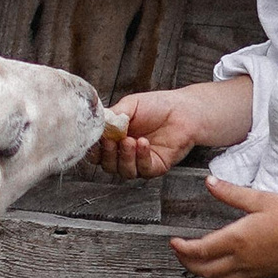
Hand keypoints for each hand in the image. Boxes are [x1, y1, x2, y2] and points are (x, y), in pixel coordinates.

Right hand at [99, 88, 224, 178]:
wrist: (183, 110)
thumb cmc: (157, 106)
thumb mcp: (129, 105)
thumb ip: (112, 116)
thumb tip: (97, 125)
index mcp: (115, 139)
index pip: (97, 152)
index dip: (95, 149)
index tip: (98, 139)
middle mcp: (125, 153)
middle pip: (107, 166)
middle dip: (108, 154)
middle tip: (112, 141)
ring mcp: (140, 162)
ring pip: (124, 171)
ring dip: (124, 157)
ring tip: (130, 141)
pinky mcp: (156, 167)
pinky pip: (144, 170)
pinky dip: (141, 157)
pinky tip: (144, 144)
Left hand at [168, 181, 277, 277]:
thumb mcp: (259, 199)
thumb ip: (231, 193)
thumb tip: (210, 183)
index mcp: (238, 239)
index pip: (199, 251)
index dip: (182, 249)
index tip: (173, 242)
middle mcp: (242, 260)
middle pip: (204, 271)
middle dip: (187, 264)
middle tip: (180, 253)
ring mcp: (253, 271)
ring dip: (204, 273)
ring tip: (198, 261)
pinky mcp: (264, 275)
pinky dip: (222, 276)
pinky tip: (224, 265)